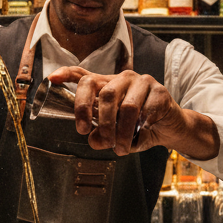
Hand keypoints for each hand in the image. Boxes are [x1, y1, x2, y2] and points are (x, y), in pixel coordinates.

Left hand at [48, 66, 218, 159]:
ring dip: (122, 132)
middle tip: (103, 141)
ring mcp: (142, 82)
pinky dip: (141, 128)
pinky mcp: (160, 91)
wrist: (169, 127)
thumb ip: (100, 135)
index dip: (67, 75)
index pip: (85, 76)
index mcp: (107, 85)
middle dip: (101, 122)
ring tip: (121, 148)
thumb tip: (92, 140)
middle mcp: (122, 78)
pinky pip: (146, 111)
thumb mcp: (115, 134)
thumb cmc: (138, 126)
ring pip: (126, 106)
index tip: (52, 79)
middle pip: (104, 93)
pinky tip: (142, 134)